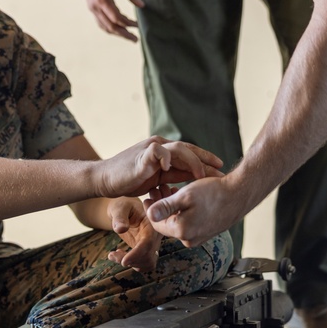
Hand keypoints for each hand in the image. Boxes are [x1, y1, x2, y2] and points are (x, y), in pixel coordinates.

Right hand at [82, 0, 144, 41]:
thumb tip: (142, 5)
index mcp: (102, 0)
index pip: (116, 18)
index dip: (128, 24)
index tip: (138, 25)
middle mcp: (95, 6)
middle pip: (110, 27)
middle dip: (124, 34)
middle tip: (136, 39)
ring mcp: (92, 8)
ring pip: (104, 26)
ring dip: (117, 33)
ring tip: (129, 36)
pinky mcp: (92, 7)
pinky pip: (101, 22)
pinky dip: (110, 27)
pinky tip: (119, 28)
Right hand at [94, 136, 223, 198]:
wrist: (105, 179)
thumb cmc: (130, 180)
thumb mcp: (157, 179)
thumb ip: (173, 176)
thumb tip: (192, 180)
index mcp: (165, 153)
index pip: (189, 153)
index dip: (206, 160)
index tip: (221, 170)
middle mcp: (160, 147)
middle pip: (188, 149)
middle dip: (206, 160)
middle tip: (220, 170)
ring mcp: (151, 149)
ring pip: (178, 148)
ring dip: (192, 161)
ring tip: (201, 175)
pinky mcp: (142, 155)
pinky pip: (157, 152)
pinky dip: (166, 158)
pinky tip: (170, 168)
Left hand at [106, 197, 160, 271]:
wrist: (124, 209)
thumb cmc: (122, 205)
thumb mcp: (119, 207)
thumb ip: (120, 217)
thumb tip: (120, 229)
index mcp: (151, 223)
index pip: (148, 243)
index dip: (137, 254)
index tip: (123, 261)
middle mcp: (154, 235)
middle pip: (150, 256)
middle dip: (132, 261)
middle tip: (112, 255)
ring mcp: (152, 243)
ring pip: (149, 263)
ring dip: (131, 264)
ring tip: (113, 255)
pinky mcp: (146, 250)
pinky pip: (143, 263)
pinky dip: (132, 264)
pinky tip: (119, 254)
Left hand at [145, 176, 244, 246]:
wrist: (239, 194)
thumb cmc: (213, 193)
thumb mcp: (185, 196)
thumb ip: (165, 207)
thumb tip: (149, 215)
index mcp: (182, 231)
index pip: (156, 223)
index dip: (150, 209)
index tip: (148, 196)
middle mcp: (190, 239)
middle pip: (167, 224)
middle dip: (161, 207)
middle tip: (158, 190)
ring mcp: (199, 237)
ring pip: (177, 223)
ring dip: (171, 208)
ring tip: (170, 190)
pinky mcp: (206, 233)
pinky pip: (189, 223)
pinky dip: (183, 212)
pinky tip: (185, 199)